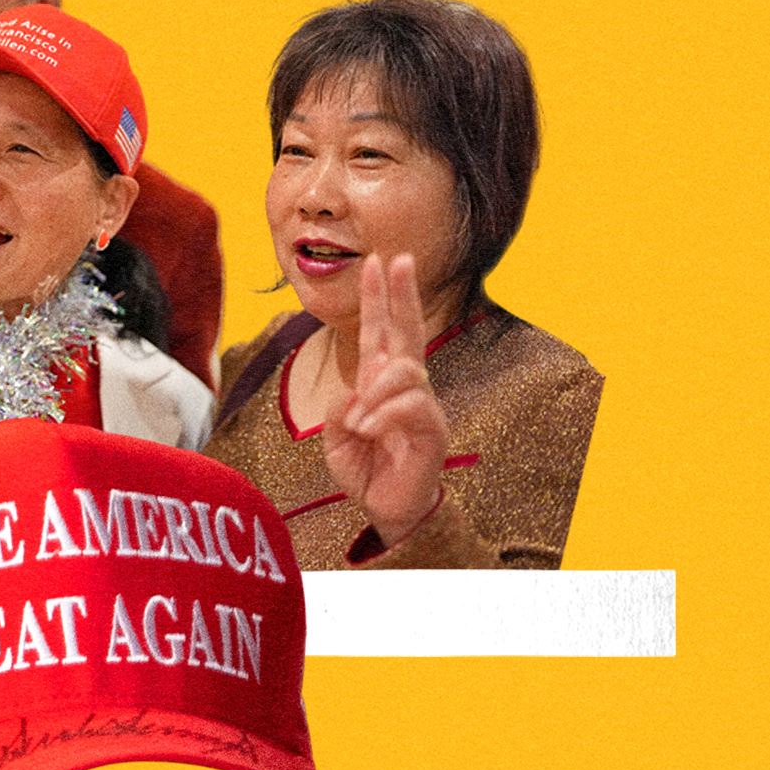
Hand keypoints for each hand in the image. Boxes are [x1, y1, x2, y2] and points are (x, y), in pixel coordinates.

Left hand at [323, 253, 450, 548]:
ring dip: (374, 392)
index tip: (379, 262)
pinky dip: (382, 415)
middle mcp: (406, 388)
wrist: (387, 511)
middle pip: (406, 331)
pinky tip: (367, 428)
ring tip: (357, 422)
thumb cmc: (366, 471)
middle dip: (401, 294)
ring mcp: (422, 407)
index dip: (382, 297)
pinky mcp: (432, 432)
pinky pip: (409, 407)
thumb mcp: (337, 437)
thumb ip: (339, 408)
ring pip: (404, 371)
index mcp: (380, 383)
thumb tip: (355, 390)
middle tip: (399, 258)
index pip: (382, 332)